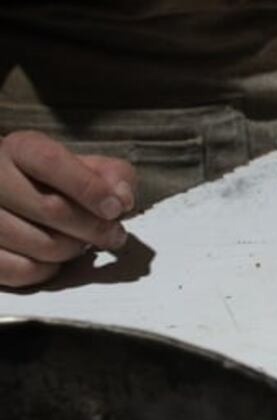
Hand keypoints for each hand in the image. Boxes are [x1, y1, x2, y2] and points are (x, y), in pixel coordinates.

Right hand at [0, 131, 135, 287]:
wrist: (3, 191)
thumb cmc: (49, 179)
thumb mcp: (82, 165)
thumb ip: (111, 174)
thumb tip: (122, 197)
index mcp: (20, 149)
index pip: (51, 162)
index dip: (89, 187)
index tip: (117, 208)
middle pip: (50, 208)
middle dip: (94, 227)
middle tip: (114, 234)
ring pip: (39, 244)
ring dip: (74, 249)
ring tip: (84, 242)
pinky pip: (20, 271)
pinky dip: (48, 270)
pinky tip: (56, 259)